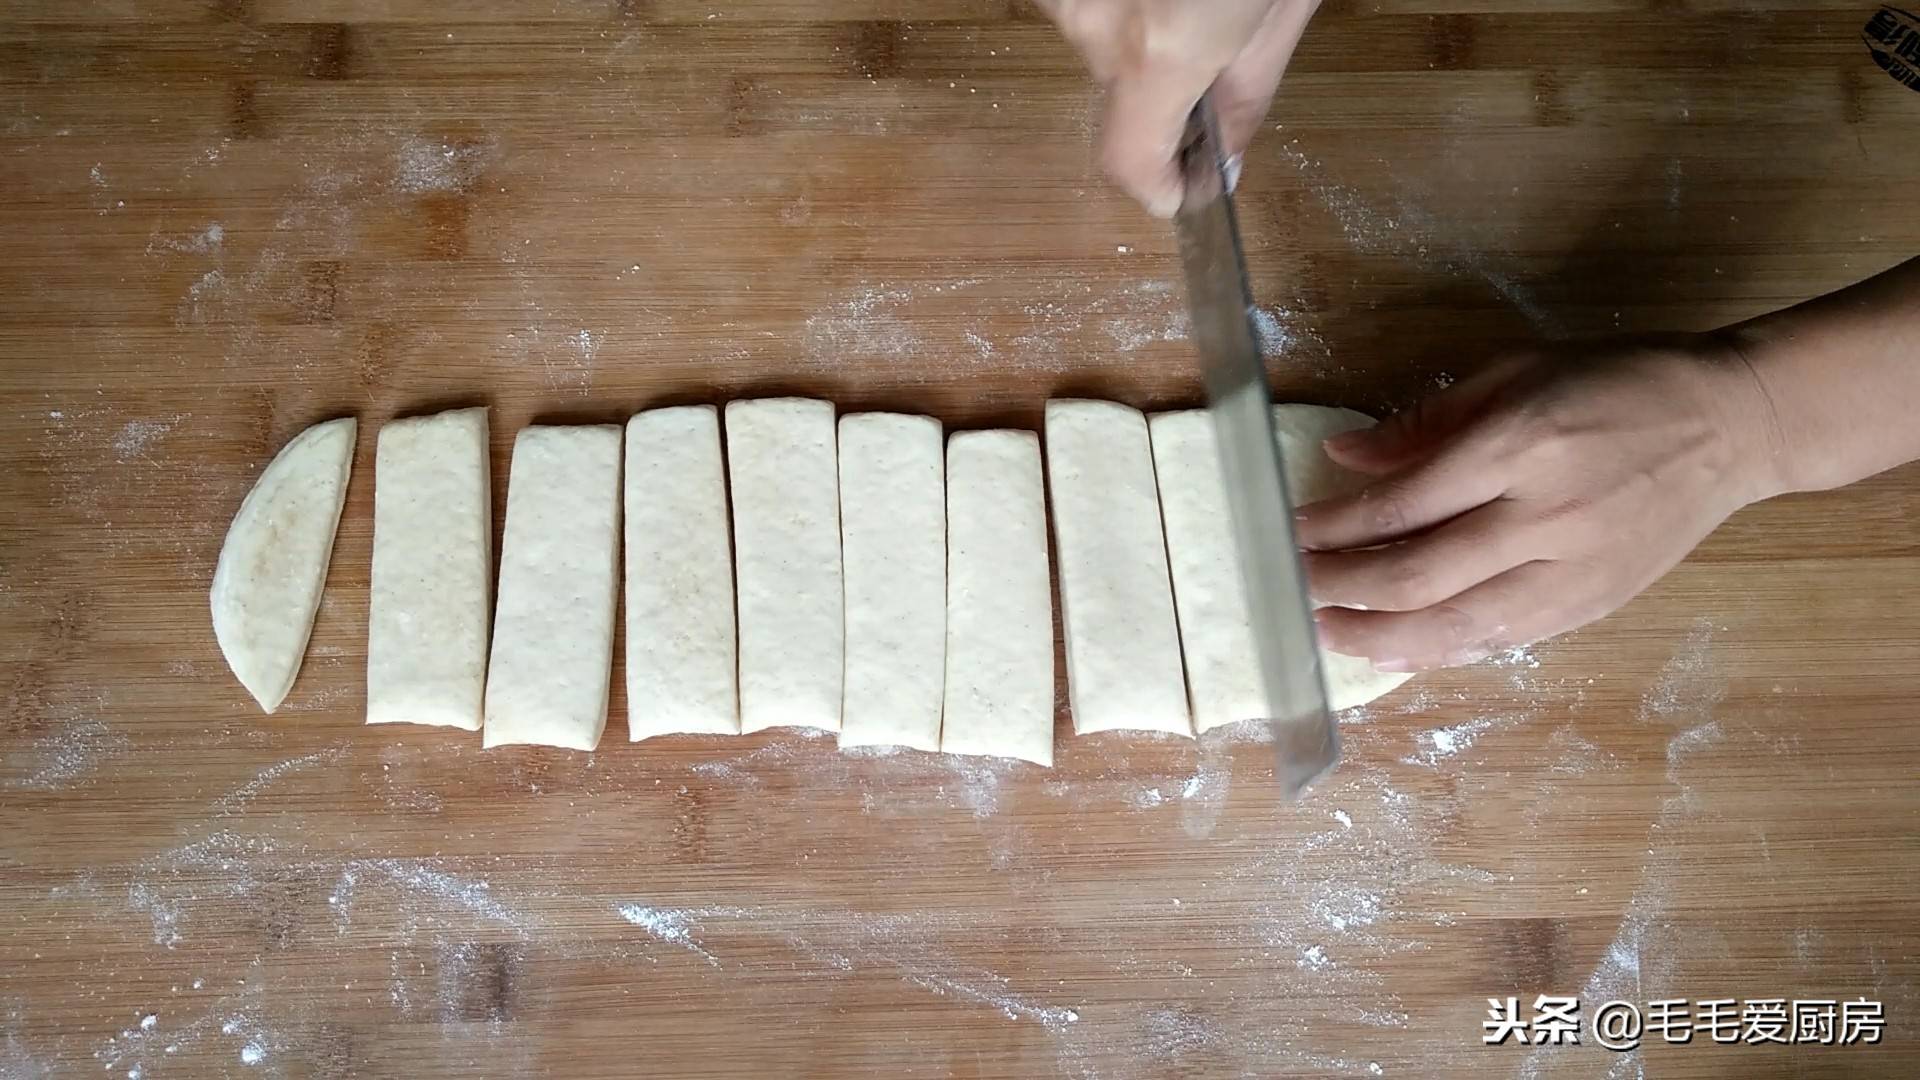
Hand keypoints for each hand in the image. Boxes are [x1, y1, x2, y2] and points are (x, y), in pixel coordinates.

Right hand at [1036, 0, 1319, 215]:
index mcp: (1162, 48)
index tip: (1183, 183)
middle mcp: (1095, 22)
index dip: (1158, 187)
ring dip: (1140, 30)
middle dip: (1164, 79)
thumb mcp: (1283, 3)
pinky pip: (1084, 5)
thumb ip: (1249, 91)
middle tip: (1213, 29)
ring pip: (1099, 44)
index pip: (1129, 166)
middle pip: (1121, 96)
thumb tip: (1226, 160)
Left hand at [1294, 339, 1784, 670]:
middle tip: (1285, 592)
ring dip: (1376, 637)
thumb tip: (1344, 459)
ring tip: (1324, 633)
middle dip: (1338, 589)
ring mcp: (1570, 570)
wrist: (1731, 424)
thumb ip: (1426, 422)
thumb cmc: (1614, 385)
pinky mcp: (1590, 606)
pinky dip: (1438, 653)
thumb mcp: (1516, 373)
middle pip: (1415, 576)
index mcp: (1519, 445)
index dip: (1332, 529)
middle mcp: (1542, 515)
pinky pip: (1498, 641)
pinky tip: (1392, 652)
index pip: (1400, 505)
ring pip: (1453, 626)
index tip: (1287, 534)